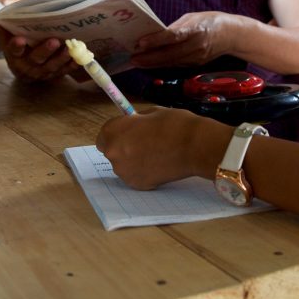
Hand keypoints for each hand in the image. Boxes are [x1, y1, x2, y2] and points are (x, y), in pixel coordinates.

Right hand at [0, 27, 78, 82]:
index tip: (20, 39)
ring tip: (70, 47)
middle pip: (36, 59)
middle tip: (54, 41)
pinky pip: (66, 70)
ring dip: (62, 57)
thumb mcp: (7, 39)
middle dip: (45, 51)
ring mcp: (43, 72)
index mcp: (14, 56)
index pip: (13, 50)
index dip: (16, 46)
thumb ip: (2, 25)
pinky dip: (73, 64)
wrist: (26, 71)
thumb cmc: (18, 50)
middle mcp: (28, 66)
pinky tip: (80, 57)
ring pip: (53, 66)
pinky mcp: (56, 74)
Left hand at [96, 107, 228, 189]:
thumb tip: (133, 126)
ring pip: (124, 165)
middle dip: (124, 147)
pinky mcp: (138, 185)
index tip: (128, 132)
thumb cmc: (175, 124)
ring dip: (133, 160)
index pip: (104, 135)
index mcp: (113, 132)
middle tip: (144, 142)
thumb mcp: (152, 113)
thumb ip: (136, 121)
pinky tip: (160, 164)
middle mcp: (113, 154)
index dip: (116, 133)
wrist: (195, 146)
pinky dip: (144, 171)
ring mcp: (125, 173)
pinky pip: (136, 176)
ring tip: (156, 153)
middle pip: (112, 151)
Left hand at [130, 11, 238, 67]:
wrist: (231, 35)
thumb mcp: (192, 17)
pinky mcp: (197, 65)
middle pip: (170, 54)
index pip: (173, 36)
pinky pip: (176, 65)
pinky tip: (151, 63)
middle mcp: (197, 46)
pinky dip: (163, 64)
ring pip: (171, 62)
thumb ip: (175, 27)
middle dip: (150, 58)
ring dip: (153, 64)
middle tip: (133, 59)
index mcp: (196, 29)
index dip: (156, 41)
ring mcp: (197, 57)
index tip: (140, 43)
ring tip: (137, 62)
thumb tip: (156, 36)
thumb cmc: (209, 21)